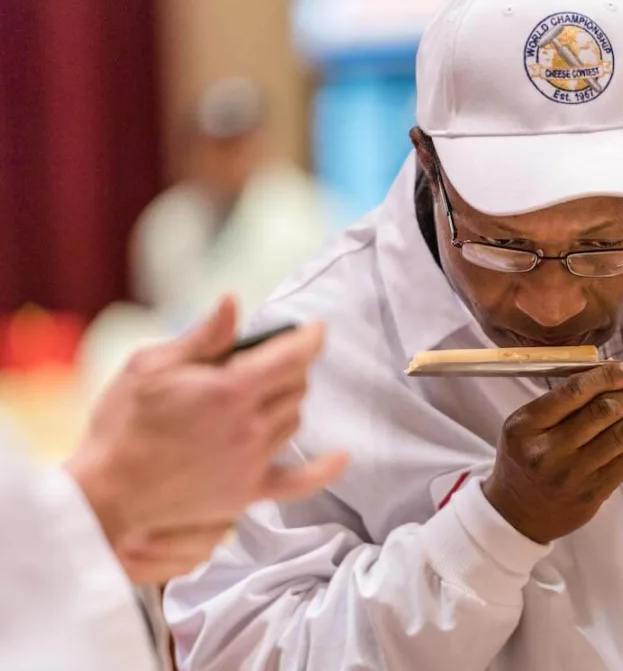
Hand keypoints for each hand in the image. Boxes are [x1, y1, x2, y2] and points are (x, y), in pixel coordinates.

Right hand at [65, 297, 347, 582]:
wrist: (106, 495)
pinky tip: (341, 457)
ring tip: (264, 394)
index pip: (292, 356)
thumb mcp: (151, 367)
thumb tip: (233, 302)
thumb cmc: (120, 425)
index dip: (309, 338)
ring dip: (289, 402)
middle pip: (297, 386)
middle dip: (291, 366)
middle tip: (272, 359)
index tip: (316, 329)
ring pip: (294, 419)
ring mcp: (252, 461)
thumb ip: (203, 338)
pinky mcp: (247, 492)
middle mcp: (250, 426)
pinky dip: (323, 469)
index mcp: (230, 390)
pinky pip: (300, 481)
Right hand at [483, 362, 622, 543]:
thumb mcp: (526, 425)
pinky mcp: (595, 492)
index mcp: (528, 426)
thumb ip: (560, 400)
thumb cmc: (524, 459)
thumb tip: (610, 373)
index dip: (608, 376)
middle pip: (603, 411)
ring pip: (622, 435)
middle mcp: (550, 450)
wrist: (519, 513)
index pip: (574, 391)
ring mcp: (574, 474)